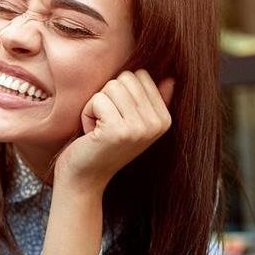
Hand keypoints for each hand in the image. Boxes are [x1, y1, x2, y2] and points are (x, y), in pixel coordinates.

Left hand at [56, 70, 174, 190]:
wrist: (84, 178)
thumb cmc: (103, 146)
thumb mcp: (131, 123)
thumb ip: (151, 100)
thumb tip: (171, 78)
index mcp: (164, 119)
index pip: (140, 75)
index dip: (119, 92)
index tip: (116, 118)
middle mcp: (157, 123)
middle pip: (125, 78)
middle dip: (107, 97)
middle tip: (104, 124)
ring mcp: (139, 128)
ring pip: (111, 86)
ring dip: (95, 105)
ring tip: (98, 129)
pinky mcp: (118, 131)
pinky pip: (98, 99)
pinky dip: (86, 113)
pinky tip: (91, 134)